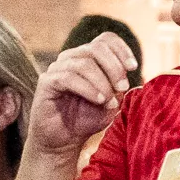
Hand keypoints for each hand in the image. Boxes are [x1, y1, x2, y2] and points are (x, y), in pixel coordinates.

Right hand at [29, 34, 138, 158]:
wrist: (64, 140)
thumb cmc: (87, 119)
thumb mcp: (112, 101)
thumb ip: (120, 85)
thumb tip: (131, 71)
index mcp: (88, 58)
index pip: (105, 39)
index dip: (121, 49)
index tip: (133, 67)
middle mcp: (72, 58)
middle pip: (97, 48)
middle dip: (115, 68)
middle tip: (122, 88)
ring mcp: (57, 68)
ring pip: (84, 63)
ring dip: (103, 83)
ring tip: (109, 101)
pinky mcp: (47, 82)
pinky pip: (68, 77)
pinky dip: (88, 89)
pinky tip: (99, 100)